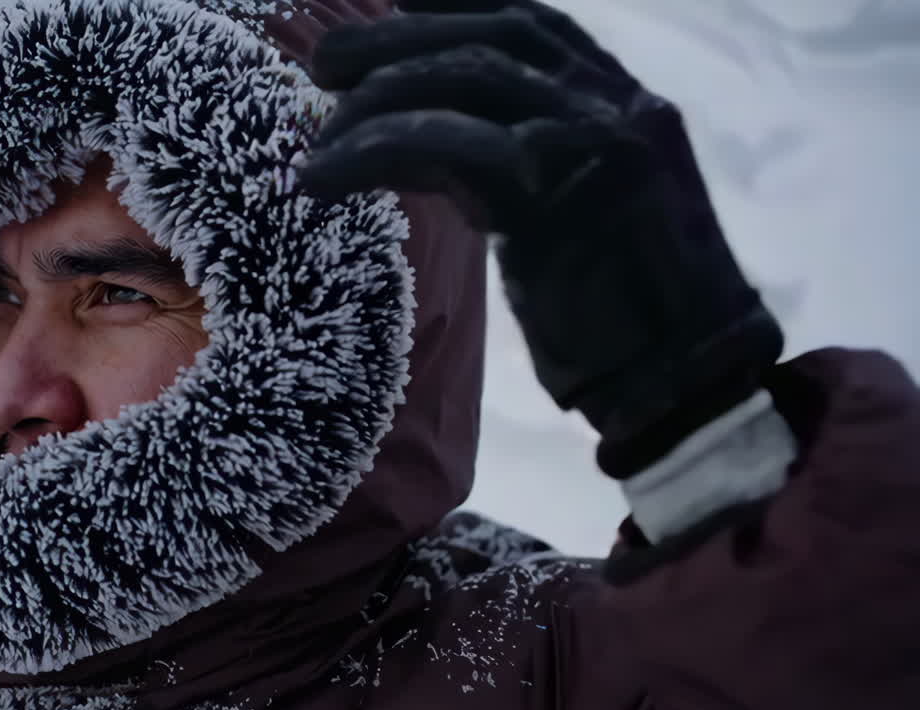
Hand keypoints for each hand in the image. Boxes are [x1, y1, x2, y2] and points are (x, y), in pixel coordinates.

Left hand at [300, 0, 783, 477]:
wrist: (685, 377)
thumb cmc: (614, 309)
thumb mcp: (552, 216)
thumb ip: (502, 163)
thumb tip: (417, 137)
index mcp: (617, 97)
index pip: (529, 19)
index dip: (455, 4)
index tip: (393, 4)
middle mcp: (617, 99)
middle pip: (496, 35)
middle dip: (400, 39)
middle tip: (326, 62)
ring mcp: (607, 136)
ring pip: (474, 79)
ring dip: (382, 97)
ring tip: (320, 132)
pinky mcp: (579, 188)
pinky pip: (461, 146)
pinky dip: (383, 152)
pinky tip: (332, 177)